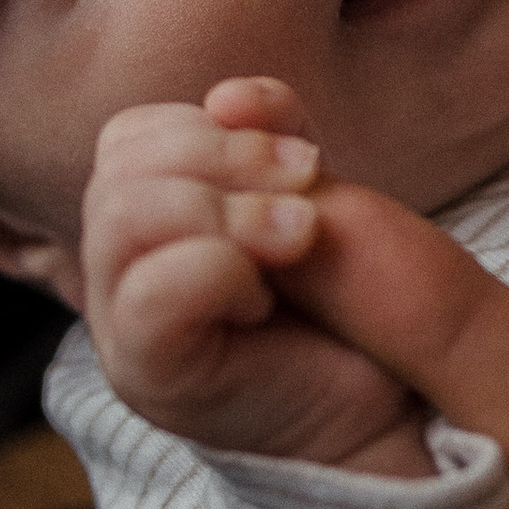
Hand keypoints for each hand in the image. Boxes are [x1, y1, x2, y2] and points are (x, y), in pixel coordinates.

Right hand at [80, 80, 425, 470]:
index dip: (211, 126)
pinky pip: (150, 292)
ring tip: (300, 239)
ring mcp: (123, 328)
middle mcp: (119, 272)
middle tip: (308, 184)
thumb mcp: (310, 195)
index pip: (133, 136)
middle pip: (120, 166)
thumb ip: (269, 138)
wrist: (389, 411)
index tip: (304, 157)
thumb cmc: (346, 307)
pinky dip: (217, 270)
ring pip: (123, 215)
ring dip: (228, 209)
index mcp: (149, 220)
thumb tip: (233, 97)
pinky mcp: (148, 377)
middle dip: (225, 157)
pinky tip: (265, 301)